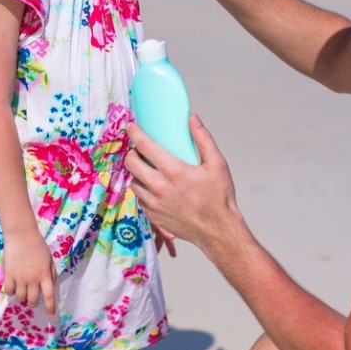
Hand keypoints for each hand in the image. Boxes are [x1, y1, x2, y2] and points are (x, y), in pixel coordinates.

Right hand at [1, 228, 57, 314]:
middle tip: (33, 301)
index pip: (49, 295)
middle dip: (33, 303)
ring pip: (21, 297)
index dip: (50, 307)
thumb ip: (51, 272)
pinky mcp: (9, 274)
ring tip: (22, 292)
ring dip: (22, 298)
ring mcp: (20, 277)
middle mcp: (33, 279)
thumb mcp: (49, 258)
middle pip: (33, 300)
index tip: (51, 314)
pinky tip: (13, 288)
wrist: (21, 235)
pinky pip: (9, 290)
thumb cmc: (37, 245)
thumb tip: (53, 285)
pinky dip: (11, 292)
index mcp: (44, 274)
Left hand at [124, 114, 241, 254]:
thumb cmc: (219, 197)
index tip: (131, 126)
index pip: (145, 146)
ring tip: (147, 169)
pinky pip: (140, 198)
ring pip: (133, 182)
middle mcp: (159, 187)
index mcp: (173, 171)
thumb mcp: (217, 164)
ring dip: (137, 173)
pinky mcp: (153, 216)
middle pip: (131, 163)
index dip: (135, 133)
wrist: (217, 231)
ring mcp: (154, 204)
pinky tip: (153, 187)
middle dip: (131, 152)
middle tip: (138, 149)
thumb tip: (192, 118)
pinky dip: (143, 190)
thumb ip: (203, 139)